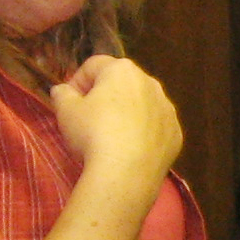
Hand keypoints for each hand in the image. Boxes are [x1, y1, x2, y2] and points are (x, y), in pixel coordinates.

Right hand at [48, 56, 179, 185]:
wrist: (126, 173)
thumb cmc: (92, 133)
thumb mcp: (66, 110)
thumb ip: (62, 94)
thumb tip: (63, 90)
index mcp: (123, 70)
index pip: (93, 66)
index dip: (77, 81)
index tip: (69, 101)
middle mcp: (151, 84)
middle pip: (121, 83)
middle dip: (104, 96)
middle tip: (89, 118)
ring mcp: (168, 109)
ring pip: (142, 105)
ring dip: (126, 113)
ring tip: (111, 135)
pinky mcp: (176, 134)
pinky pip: (155, 127)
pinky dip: (143, 133)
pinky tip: (130, 149)